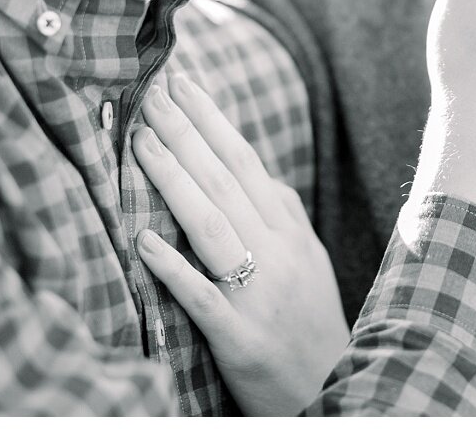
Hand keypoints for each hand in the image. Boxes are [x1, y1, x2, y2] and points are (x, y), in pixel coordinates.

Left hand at [132, 76, 347, 414]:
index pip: (246, 162)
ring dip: (175, 181)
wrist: (335, 390)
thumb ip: (285, 217)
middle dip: (186, 133)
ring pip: (213, 226)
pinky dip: (174, 268)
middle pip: (226, 182)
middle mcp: (278, 254)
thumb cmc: (312, 324)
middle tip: (150, 94)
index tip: (182, 83)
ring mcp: (260, 295)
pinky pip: (203, 297)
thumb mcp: (310, 261)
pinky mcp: (241, 338)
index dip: (212, 122)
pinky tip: (144, 242)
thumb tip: (260, 174)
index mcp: (291, 232)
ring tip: (140, 143)